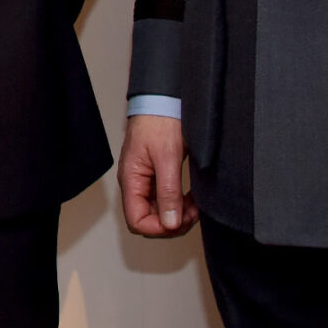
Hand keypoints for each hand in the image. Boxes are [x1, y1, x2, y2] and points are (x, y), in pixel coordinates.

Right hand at [118, 113, 197, 236]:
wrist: (163, 98)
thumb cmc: (159, 120)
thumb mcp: (167, 157)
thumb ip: (168, 191)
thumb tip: (169, 222)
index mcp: (131, 179)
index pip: (137, 221)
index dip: (159, 228)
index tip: (180, 221)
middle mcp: (135, 183)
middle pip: (148, 219)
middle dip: (172, 222)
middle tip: (193, 213)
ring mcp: (145, 179)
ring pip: (158, 211)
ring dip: (177, 214)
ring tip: (195, 205)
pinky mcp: (155, 174)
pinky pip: (164, 199)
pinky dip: (179, 203)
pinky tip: (191, 198)